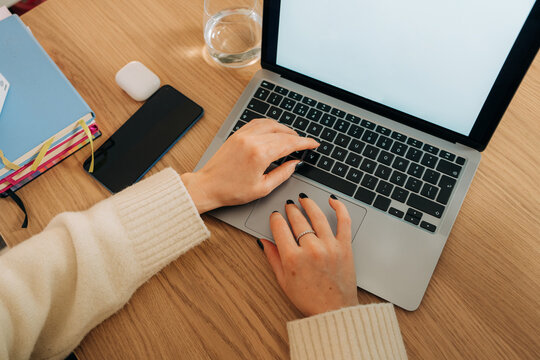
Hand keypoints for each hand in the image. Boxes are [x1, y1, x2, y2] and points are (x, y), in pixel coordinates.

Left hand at [181, 119, 318, 212]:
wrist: (208, 186)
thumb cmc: (231, 190)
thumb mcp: (263, 188)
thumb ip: (282, 174)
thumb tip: (295, 164)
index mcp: (260, 154)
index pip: (289, 143)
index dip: (305, 143)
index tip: (314, 144)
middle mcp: (252, 140)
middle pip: (282, 133)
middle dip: (296, 137)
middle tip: (304, 144)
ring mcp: (243, 135)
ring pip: (270, 124)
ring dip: (284, 129)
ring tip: (291, 137)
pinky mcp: (237, 134)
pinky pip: (257, 123)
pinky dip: (269, 125)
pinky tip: (274, 130)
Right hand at [260, 194, 358, 316]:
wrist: (334, 311)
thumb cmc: (310, 299)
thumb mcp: (283, 281)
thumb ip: (273, 258)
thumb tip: (264, 242)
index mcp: (292, 258)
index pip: (279, 227)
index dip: (276, 218)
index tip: (276, 216)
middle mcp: (311, 249)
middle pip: (297, 219)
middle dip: (290, 210)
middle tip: (289, 206)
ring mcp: (329, 246)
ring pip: (317, 216)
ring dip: (308, 204)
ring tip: (304, 200)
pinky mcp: (345, 247)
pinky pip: (344, 221)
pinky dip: (339, 207)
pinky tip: (332, 200)